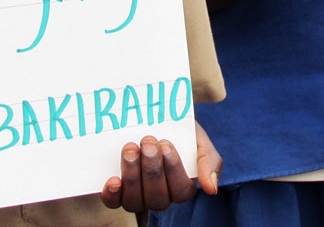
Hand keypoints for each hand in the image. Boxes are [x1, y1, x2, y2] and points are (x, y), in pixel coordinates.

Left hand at [100, 122, 221, 212]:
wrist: (155, 119)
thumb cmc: (180, 134)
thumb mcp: (199, 141)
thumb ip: (209, 162)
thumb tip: (211, 189)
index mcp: (181, 188)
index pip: (180, 190)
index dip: (173, 170)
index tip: (166, 144)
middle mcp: (159, 197)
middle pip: (157, 197)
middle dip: (152, 169)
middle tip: (147, 142)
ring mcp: (137, 197)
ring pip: (135, 201)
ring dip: (132, 176)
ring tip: (130, 149)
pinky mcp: (116, 193)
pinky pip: (113, 202)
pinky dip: (113, 194)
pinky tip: (113, 179)